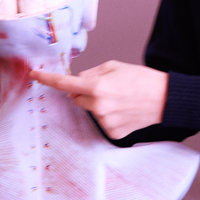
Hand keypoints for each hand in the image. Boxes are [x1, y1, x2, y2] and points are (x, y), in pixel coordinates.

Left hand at [32, 61, 168, 138]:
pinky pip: (101, 122)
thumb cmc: (142, 79)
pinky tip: (124, 111)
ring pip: (90, 111)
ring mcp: (105, 122)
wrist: (165, 99)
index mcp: (97, 86)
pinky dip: (109, 116)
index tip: (34, 74)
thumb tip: (76, 82)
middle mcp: (98, 106)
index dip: (47, 78)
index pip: (64, 83)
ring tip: (120, 99)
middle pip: (77, 98)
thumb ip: (91, 73)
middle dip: (85, 92)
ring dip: (98, 104)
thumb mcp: (114, 67)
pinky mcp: (113, 133)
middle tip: (106, 87)